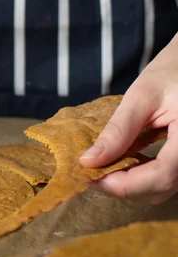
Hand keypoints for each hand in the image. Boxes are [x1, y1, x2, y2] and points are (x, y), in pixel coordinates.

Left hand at [80, 34, 177, 203]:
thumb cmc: (175, 69)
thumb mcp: (143, 95)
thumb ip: (118, 130)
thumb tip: (88, 161)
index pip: (160, 176)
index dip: (122, 183)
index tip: (89, 176)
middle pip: (159, 188)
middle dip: (121, 185)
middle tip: (90, 172)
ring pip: (162, 187)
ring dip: (129, 183)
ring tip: (101, 166)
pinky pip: (165, 177)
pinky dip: (140, 175)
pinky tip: (121, 161)